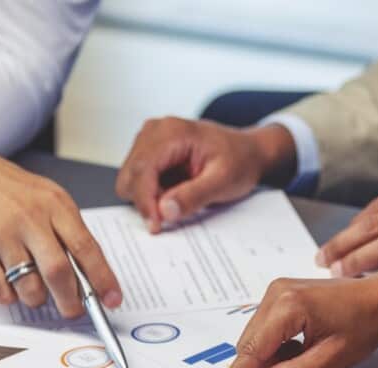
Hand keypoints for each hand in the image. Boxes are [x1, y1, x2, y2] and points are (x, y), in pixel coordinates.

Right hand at [0, 126, 121, 318]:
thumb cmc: (6, 188)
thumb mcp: (46, 197)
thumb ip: (67, 231)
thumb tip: (89, 275)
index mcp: (54, 205)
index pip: (87, 248)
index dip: (103, 279)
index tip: (112, 299)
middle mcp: (29, 219)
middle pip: (59, 273)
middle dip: (71, 302)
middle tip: (73, 311)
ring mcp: (1, 235)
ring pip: (30, 288)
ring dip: (37, 299)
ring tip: (34, 288)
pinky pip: (1, 291)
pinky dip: (9, 295)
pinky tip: (7, 280)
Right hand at [116, 118, 295, 232]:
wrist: (247, 151)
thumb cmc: (239, 161)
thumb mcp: (223, 181)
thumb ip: (194, 196)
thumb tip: (164, 210)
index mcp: (172, 132)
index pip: (142, 170)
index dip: (145, 202)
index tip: (155, 226)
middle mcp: (154, 131)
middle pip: (130, 176)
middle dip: (146, 200)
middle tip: (174, 211)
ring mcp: (149, 140)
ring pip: (130, 180)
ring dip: (149, 197)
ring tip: (179, 196)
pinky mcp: (149, 152)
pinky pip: (138, 180)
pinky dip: (152, 192)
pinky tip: (175, 191)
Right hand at [210, 276, 377, 367]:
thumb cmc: (362, 324)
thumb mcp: (332, 357)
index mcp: (289, 307)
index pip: (252, 351)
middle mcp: (276, 293)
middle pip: (250, 344)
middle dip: (265, 366)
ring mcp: (276, 290)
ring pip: (256, 337)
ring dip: (273, 355)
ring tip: (307, 354)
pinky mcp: (279, 293)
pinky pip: (264, 327)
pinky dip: (277, 344)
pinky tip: (303, 344)